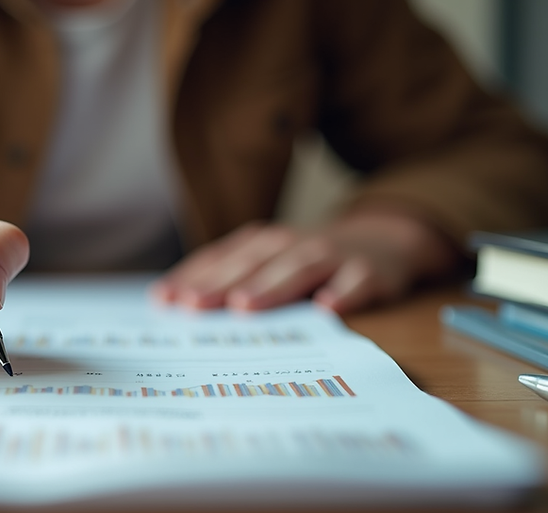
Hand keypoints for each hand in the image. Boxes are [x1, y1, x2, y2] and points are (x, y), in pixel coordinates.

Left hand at [151, 210, 458, 313]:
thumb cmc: (309, 260)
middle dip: (220, 283)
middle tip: (192, 305)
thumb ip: (229, 278)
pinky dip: (344, 293)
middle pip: (253, 263)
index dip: (192, 276)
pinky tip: (328, 308)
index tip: (163, 299)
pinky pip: (357, 281)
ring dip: (271, 286)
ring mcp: (332, 256)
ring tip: (244, 306)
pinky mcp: (370, 271)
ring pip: (298, 268)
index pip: (222, 259)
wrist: (383, 239)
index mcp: (263, 244)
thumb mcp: (270, 263)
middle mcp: (292, 245)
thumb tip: (173, 302)